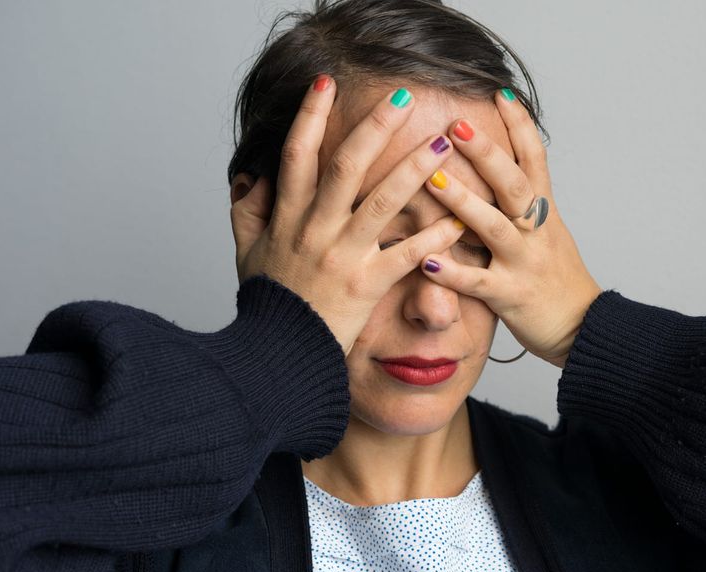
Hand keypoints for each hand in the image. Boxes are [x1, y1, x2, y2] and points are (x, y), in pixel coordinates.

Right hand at [229, 78, 465, 355]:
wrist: (276, 354)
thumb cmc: (267, 303)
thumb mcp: (247, 252)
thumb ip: (248, 210)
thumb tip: (251, 174)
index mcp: (287, 217)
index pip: (297, 155)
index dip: (310, 117)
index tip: (327, 83)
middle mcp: (315, 229)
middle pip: (346, 167)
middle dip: (376, 127)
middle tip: (405, 98)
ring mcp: (342, 255)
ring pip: (382, 202)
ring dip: (415, 169)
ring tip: (443, 144)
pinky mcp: (366, 284)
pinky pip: (406, 255)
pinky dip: (433, 237)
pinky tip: (458, 220)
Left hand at [420, 90, 601, 368]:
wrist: (582, 327)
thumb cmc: (555, 277)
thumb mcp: (546, 230)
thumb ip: (522, 199)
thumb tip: (498, 161)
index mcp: (544, 212)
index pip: (535, 159)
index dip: (520, 126)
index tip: (500, 93)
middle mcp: (536, 232)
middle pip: (515, 184)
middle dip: (488, 154)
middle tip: (458, 125)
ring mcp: (524, 263)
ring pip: (494, 227)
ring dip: (463, 201)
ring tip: (433, 178)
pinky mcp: (510, 296)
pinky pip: (479, 283)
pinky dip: (453, 273)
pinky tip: (427, 261)